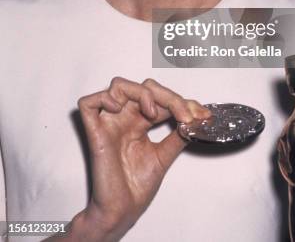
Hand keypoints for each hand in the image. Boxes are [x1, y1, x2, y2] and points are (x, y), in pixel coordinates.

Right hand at [67, 77, 209, 240]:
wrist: (123, 211)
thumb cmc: (136, 187)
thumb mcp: (165, 155)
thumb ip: (178, 135)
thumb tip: (196, 119)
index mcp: (140, 121)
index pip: (160, 98)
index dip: (182, 102)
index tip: (201, 115)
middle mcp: (125, 118)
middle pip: (144, 88)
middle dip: (169, 97)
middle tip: (185, 115)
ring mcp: (109, 122)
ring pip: (119, 86)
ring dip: (141, 93)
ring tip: (153, 113)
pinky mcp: (94, 131)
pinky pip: (89, 103)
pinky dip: (104, 98)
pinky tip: (119, 108)